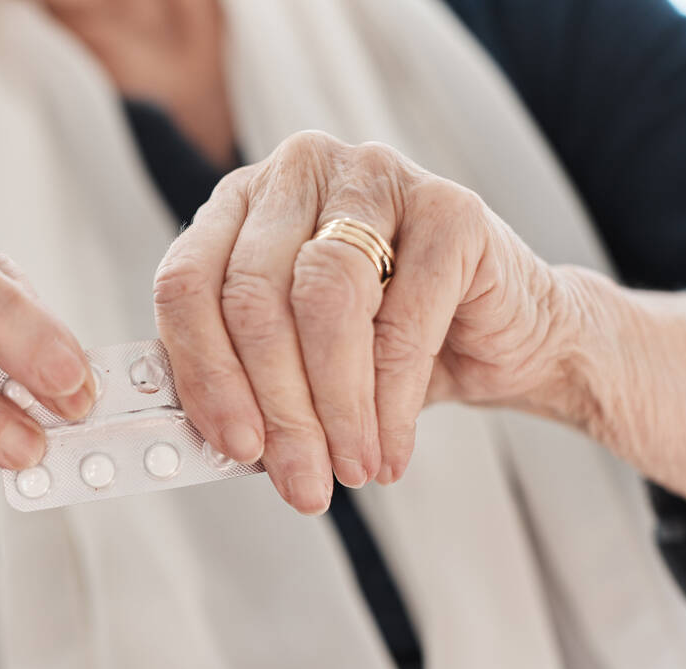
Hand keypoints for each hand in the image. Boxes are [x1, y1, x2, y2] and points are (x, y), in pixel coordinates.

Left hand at [154, 131, 582, 513]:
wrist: (499, 331)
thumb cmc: (383, 342)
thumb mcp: (298, 364)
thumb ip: (250, 388)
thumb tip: (222, 444)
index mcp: (238, 204)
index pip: (187, 283)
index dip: (203, 373)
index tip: (233, 445)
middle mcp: (296, 173)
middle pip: (252, 297)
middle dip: (277, 408)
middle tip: (300, 478)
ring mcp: (373, 177)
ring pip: (323, 301)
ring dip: (334, 406)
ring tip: (349, 467)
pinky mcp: (449, 206)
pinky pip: (403, 319)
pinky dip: (391, 402)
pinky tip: (390, 449)